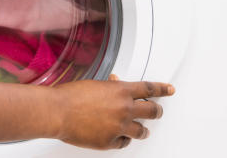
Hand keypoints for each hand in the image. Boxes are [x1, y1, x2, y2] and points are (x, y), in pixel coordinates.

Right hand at [54, 75, 174, 149]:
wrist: (57, 112)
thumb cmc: (70, 96)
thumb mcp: (94, 85)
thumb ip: (109, 87)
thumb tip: (115, 86)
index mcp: (121, 91)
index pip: (149, 88)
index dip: (162, 89)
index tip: (169, 90)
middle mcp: (124, 109)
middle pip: (152, 111)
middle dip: (157, 111)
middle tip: (158, 111)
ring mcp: (119, 127)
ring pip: (142, 130)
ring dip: (143, 130)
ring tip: (143, 130)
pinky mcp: (110, 141)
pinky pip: (124, 142)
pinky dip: (123, 139)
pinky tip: (121, 137)